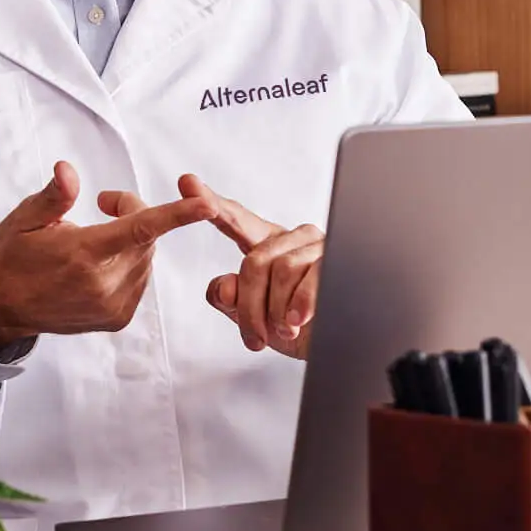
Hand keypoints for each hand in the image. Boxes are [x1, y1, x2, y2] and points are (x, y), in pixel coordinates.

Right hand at [0, 161, 215, 356]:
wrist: (1, 306)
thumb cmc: (13, 256)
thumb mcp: (25, 219)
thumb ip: (54, 196)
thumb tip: (67, 170)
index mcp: (82, 253)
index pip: (140, 228)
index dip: (177, 216)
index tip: (207, 205)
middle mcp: (102, 283)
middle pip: (146, 237)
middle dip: (133, 214)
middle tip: (104, 203)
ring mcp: (112, 305)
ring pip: (145, 258)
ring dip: (132, 241)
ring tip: (94, 238)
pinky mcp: (117, 318)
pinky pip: (139, 279)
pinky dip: (128, 264)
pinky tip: (98, 265)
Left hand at [189, 175, 322, 358]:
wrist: (344, 347)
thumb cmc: (300, 330)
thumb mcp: (258, 319)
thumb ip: (232, 300)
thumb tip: (224, 284)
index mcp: (269, 246)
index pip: (236, 221)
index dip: (211, 202)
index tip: (186, 183)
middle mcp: (294, 239)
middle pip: (255, 262)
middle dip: (250, 307)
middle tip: (254, 338)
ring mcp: (319, 246)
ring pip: (282, 270)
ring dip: (278, 311)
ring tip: (285, 331)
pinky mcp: (339, 259)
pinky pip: (309, 278)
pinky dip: (300, 305)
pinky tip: (298, 321)